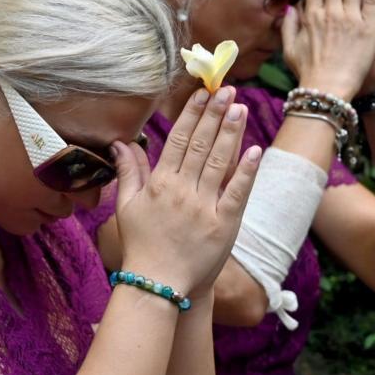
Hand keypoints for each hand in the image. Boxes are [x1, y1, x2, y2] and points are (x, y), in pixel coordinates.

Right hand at [111, 87, 261, 295]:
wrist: (157, 284)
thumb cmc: (141, 245)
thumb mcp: (126, 206)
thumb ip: (128, 172)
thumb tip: (120, 142)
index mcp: (159, 184)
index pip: (177, 140)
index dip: (191, 115)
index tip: (202, 93)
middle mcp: (181, 191)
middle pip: (200, 145)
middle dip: (214, 115)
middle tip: (227, 90)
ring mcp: (204, 208)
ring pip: (219, 162)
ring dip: (230, 133)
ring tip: (240, 108)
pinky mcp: (224, 225)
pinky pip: (237, 193)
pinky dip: (246, 171)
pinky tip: (255, 150)